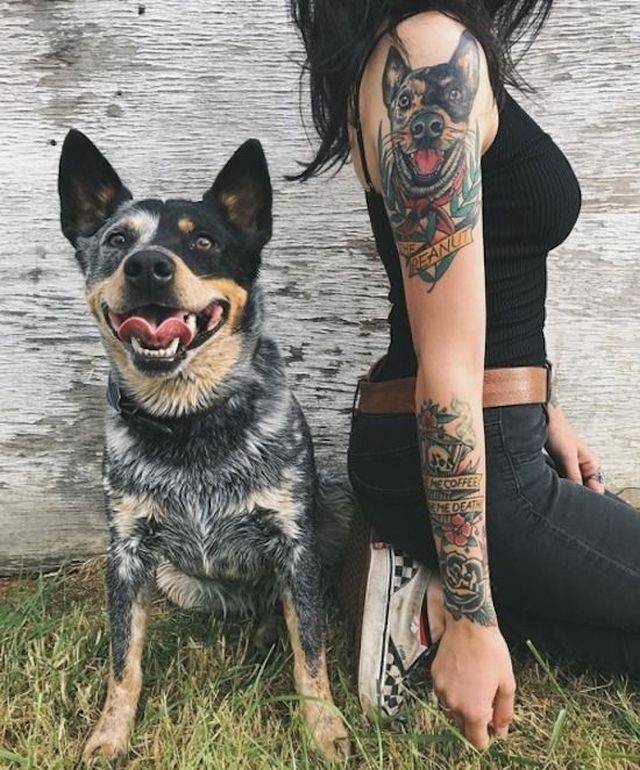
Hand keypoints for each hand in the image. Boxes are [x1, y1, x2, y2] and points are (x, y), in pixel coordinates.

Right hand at [431, 619, 515, 749]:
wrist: (469, 625)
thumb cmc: (491, 652)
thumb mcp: (507, 684)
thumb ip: (504, 713)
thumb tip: (500, 732)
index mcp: (474, 710)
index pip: (476, 741)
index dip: (486, 736)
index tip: (491, 723)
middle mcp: (454, 704)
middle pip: (463, 726)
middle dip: (474, 718)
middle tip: (486, 696)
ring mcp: (441, 690)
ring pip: (452, 709)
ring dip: (462, 704)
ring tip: (474, 682)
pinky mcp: (434, 676)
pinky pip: (444, 692)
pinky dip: (453, 689)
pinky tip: (463, 673)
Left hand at [545, 403, 604, 493]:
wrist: (544, 419)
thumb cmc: (558, 432)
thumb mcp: (567, 457)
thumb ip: (574, 476)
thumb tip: (579, 495)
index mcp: (593, 464)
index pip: (596, 490)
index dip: (586, 497)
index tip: (573, 500)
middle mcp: (585, 467)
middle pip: (584, 489)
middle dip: (575, 494)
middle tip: (562, 497)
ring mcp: (574, 467)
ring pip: (573, 485)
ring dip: (566, 488)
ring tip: (555, 489)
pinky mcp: (562, 465)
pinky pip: (563, 479)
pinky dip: (559, 483)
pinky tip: (551, 484)